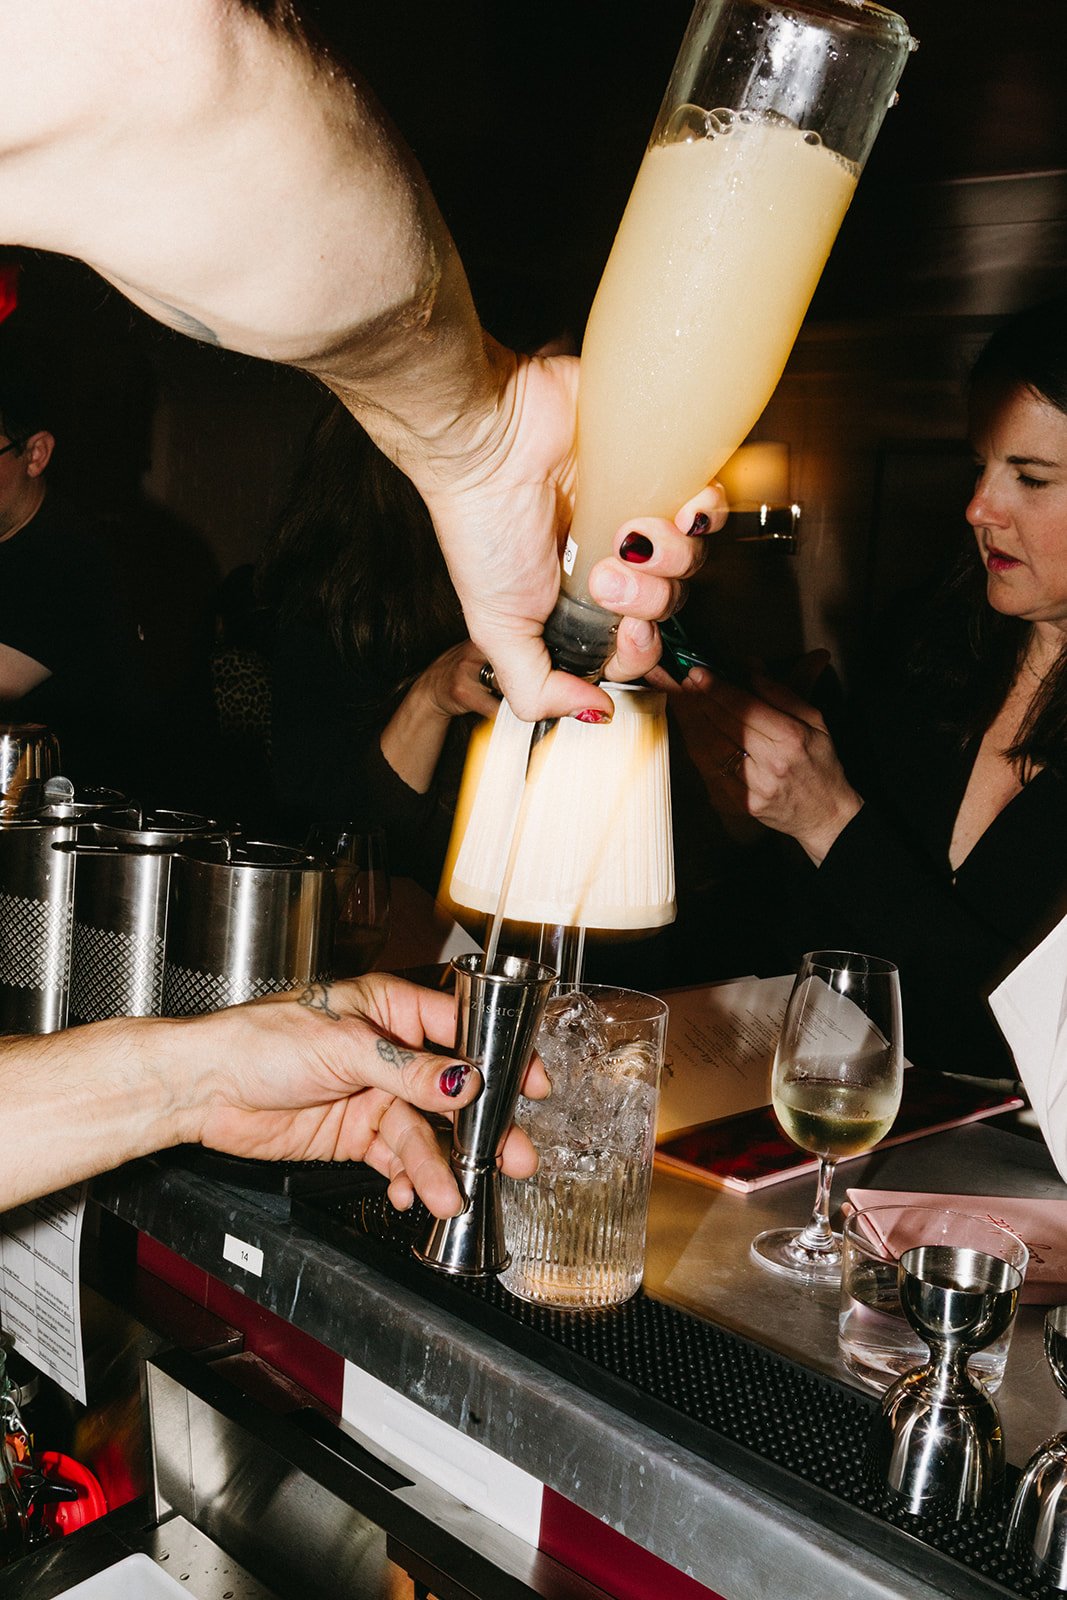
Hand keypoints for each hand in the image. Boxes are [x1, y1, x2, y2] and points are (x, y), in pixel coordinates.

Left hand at [181, 974, 548, 1217]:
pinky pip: (395, 1159)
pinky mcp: (355, 1134)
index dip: (499, 1058)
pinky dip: (407, 1179)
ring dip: (439, 1166)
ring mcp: (373, 1095)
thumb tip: (462, 1081)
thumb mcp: (343, 1046)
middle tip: (510, 1156)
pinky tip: (411, 1193)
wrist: (206, 1089)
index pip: (461, 1030)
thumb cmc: (259, 1041)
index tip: (532, 1085)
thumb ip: (407, 1070)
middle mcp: (389, 1053)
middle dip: (482, 1127)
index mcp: (390, 1009)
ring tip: (452, 1194)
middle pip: (451, 1092)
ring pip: (424, 1134)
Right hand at [422, 346, 724, 721]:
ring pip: (693, 560)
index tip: (625, 630)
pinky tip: (668, 505)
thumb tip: (594, 716)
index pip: (640, 649)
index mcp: (580, 607)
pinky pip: (709, 507)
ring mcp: (639, 517)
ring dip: (669, 556)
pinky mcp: (660, 472)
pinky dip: (701, 512)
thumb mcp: (497, 629)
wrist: (489, 441)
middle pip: (671, 607)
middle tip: (604, 574)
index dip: (644, 649)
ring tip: (625, 533)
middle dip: (648, 599)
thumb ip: (536, 687)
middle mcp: (613, 565)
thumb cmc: (482, 528)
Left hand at [658, 666, 862, 863]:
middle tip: (684, 680)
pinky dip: (695, 746)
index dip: (718, 688)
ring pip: (710, 748)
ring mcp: (753, 788)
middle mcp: (771, 764)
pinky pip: (708, 770)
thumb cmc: (820, 763)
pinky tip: (688, 728)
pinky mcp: (739, 804)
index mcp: (791, 739)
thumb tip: (749, 668)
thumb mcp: (814, 720)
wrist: (824, 814)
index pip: (746, 708)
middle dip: (699, 699)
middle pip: (724, 725)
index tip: (699, 672)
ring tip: (679, 699)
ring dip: (691, 720)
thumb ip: (781, 692)